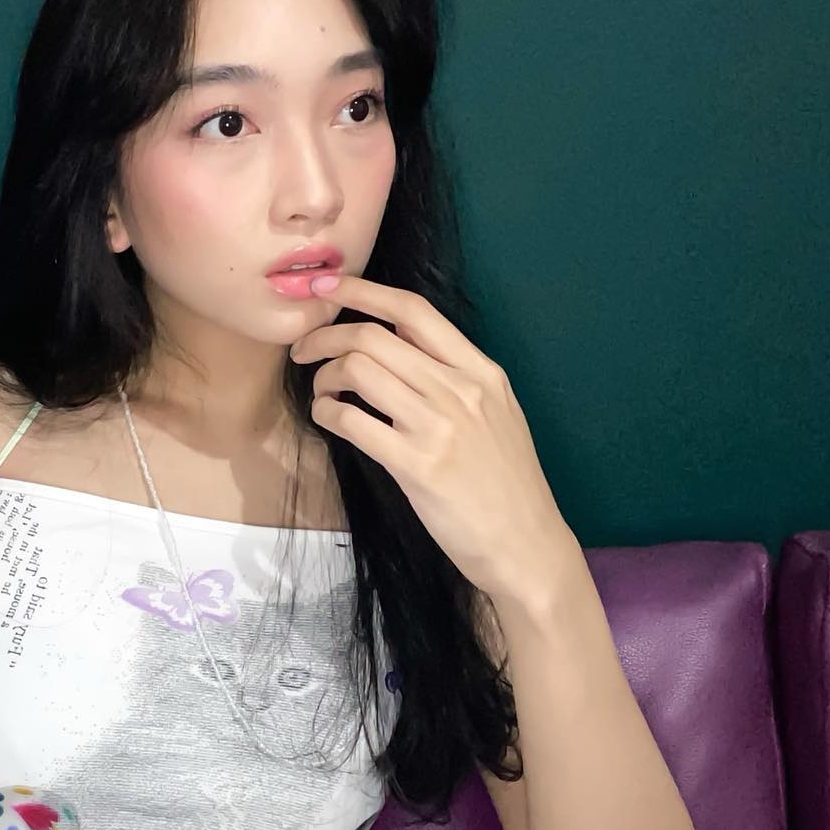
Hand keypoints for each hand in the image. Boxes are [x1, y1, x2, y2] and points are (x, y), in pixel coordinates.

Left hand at [288, 273, 575, 608]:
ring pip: (358, 371)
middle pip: (373, 337)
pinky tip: (327, 418)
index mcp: (481, 372)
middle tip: (303, 351)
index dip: (363, 292)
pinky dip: (327, 413)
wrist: (525, 544)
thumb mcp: (496, 413)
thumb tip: (397, 342)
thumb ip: (453, 377)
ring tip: (321, 393)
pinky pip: (352, 421)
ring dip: (324, 377)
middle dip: (324, 336)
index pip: (414, 311)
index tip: (328, 286)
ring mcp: (439, 426)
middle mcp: (460, 390)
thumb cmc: (506, 483)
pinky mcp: (416, 465)